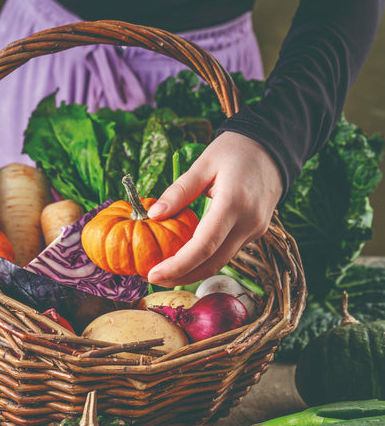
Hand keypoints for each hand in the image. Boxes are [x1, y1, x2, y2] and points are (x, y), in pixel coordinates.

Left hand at [146, 132, 282, 286]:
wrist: (273, 147)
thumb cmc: (235, 150)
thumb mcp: (203, 164)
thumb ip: (179, 192)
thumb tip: (153, 216)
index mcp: (234, 203)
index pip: (203, 246)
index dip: (177, 265)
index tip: (153, 274)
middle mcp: (248, 222)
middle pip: (212, 263)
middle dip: (182, 276)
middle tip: (153, 278)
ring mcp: (255, 230)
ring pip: (221, 262)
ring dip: (193, 271)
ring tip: (165, 271)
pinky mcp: (255, 232)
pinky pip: (228, 251)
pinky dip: (205, 259)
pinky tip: (186, 257)